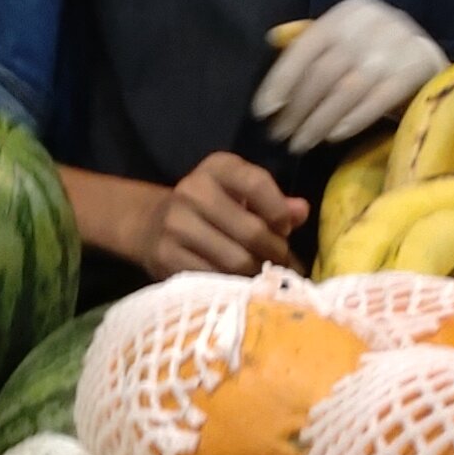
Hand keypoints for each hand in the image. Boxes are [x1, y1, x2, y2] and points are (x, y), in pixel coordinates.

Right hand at [138, 154, 307, 278]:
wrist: (152, 225)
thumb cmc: (211, 210)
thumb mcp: (240, 195)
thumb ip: (273, 202)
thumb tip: (301, 212)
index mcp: (217, 167)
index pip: (256, 183)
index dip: (279, 212)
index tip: (285, 230)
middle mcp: (193, 190)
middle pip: (251, 230)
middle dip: (274, 252)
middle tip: (280, 263)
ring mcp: (176, 224)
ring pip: (234, 260)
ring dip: (256, 273)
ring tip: (262, 276)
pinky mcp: (166, 256)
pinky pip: (213, 279)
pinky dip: (232, 287)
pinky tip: (238, 285)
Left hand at [253, 0, 448, 152]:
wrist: (429, 58)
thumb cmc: (375, 52)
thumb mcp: (345, 37)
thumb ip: (311, 40)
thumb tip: (272, 40)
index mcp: (349, 12)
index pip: (305, 47)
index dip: (280, 81)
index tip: (263, 111)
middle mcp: (373, 22)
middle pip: (324, 72)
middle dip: (297, 109)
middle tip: (280, 135)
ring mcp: (398, 45)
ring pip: (347, 90)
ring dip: (319, 122)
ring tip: (301, 143)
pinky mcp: (418, 68)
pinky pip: (378, 100)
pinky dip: (352, 121)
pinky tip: (332, 138)